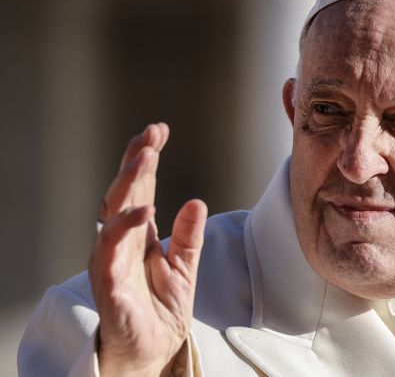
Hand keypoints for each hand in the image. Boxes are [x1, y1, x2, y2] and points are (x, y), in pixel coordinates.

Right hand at [88, 123, 206, 375]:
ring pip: (113, 215)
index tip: (159, 130)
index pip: (139, 188)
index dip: (145, 158)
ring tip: (145, 159)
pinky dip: (124, 231)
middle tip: (150, 135)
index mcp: (137, 235)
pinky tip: (143, 212)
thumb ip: (189, 237)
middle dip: (135, 161)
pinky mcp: (110, 285)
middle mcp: (120, 243)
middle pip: (123, 194)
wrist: (152, 351)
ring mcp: (112, 262)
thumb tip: (196, 202)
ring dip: (128, 185)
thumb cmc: (161, 309)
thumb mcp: (185, 267)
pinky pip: (112, 254)